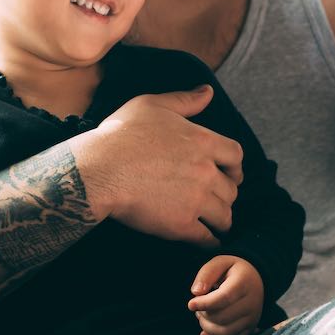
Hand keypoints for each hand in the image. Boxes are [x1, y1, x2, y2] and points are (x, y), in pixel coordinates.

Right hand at [77, 86, 243, 244]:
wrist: (98, 170)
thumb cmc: (121, 134)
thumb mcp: (153, 105)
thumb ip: (185, 100)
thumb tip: (208, 92)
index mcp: (203, 141)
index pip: (236, 156)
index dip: (235, 166)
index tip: (231, 173)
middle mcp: (205, 171)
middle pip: (232, 189)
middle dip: (226, 194)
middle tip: (217, 199)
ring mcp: (195, 199)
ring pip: (224, 215)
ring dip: (221, 219)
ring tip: (214, 222)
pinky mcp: (181, 225)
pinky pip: (207, 239)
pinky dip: (210, 242)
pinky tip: (207, 242)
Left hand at [187, 255, 264, 334]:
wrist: (256, 279)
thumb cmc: (233, 271)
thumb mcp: (220, 262)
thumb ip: (207, 273)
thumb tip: (196, 292)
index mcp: (244, 283)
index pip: (223, 298)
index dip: (204, 304)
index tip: (191, 304)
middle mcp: (252, 303)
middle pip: (222, 318)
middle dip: (203, 315)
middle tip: (198, 308)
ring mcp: (252, 318)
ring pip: (225, 333)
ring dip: (207, 328)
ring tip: (203, 317)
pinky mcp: (250, 330)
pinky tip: (206, 332)